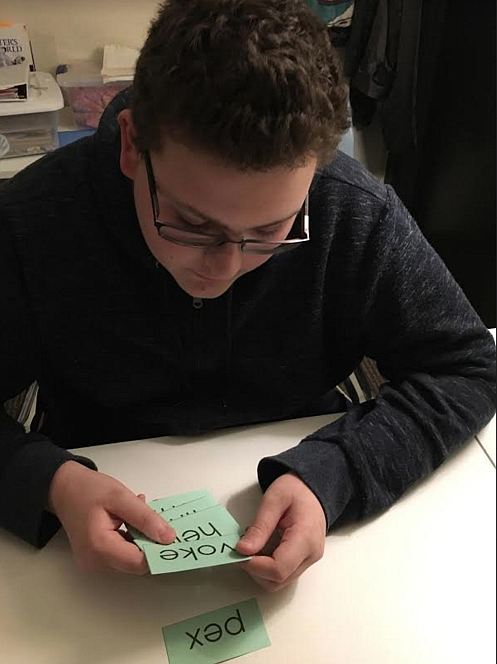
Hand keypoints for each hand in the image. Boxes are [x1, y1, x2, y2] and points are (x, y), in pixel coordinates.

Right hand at [47, 461, 175, 573]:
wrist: (64, 489)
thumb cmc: (87, 490)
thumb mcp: (121, 497)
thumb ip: (145, 518)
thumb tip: (168, 537)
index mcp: (100, 547)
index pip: (139, 562)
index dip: (157, 550)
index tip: (168, 534)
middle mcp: (95, 561)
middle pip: (136, 562)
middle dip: (147, 540)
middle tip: (149, 515)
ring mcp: (94, 562)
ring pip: (130, 558)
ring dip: (139, 537)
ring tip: (132, 513)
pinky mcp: (96, 558)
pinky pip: (122, 553)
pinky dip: (130, 538)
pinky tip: (127, 520)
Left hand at [236, 473, 325, 591]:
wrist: (314, 490)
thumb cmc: (297, 490)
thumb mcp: (274, 500)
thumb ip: (259, 526)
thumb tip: (243, 550)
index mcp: (305, 538)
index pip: (279, 569)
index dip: (255, 566)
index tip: (239, 552)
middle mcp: (310, 554)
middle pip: (278, 580)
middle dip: (255, 570)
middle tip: (243, 548)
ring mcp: (309, 560)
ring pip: (280, 581)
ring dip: (260, 570)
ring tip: (254, 545)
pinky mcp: (304, 561)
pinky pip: (283, 573)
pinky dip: (267, 566)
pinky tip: (262, 548)